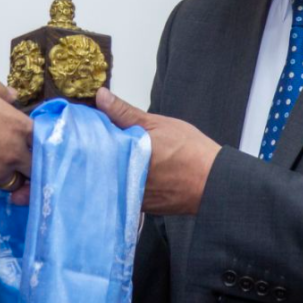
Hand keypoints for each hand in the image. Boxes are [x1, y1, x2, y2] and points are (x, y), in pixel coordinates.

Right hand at [0, 78, 32, 202]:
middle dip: (32, 164)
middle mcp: (16, 151)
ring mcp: (1, 170)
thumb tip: (13, 96)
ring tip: (1, 168)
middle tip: (23, 161)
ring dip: (14, 175)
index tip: (32, 140)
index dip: (38, 139)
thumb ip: (0, 91)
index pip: (43, 138)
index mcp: (19, 126)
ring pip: (18, 178)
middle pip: (36, 164)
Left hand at [95, 87, 219, 215]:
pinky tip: (129, 171)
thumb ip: (124, 112)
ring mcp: (129, 195)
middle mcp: (123, 178)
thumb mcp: (157, 124)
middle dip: (97, 150)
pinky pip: (121, 192)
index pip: (93, 142)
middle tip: (102, 139)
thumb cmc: (190, 152)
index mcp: (125, 154)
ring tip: (117, 154)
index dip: (90, 133)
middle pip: (97, 162)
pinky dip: (121, 181)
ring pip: (108, 178)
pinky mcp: (137, 206)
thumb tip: (101, 96)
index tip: (90, 125)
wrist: (213, 183)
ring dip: (108, 167)